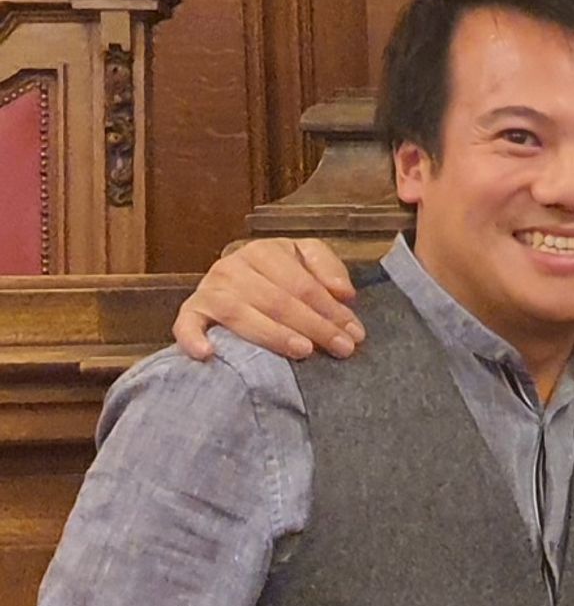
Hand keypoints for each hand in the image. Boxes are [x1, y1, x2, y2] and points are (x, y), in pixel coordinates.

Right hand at [172, 237, 362, 360]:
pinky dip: (193, 339)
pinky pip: (186, 325)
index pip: (303, 284)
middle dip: (315, 326)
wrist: (233, 281)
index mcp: (264, 251)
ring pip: (242, 314)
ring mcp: (209, 290)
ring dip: (274, 335)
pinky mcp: (191, 312)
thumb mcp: (305, 260)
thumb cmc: (278, 275)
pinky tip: (208, 354)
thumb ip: (328, 269)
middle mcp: (233, 267)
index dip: (332, 310)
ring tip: (303, 351)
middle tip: (342, 348)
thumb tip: (345, 293)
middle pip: (278, 300)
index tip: (355, 333)